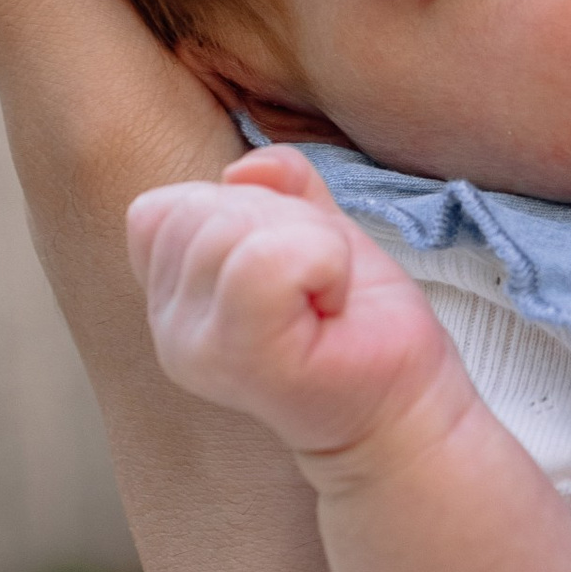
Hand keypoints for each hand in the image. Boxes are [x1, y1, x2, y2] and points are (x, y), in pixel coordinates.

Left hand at [0, 0, 570, 571]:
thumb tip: (205, 215)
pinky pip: (323, 131)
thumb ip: (347, 403)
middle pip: (101, 31)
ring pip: (207, 74)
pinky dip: (312, 14)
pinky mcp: (403, 348)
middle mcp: (234, 303)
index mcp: (225, 327)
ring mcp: (311, 328)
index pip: (74, 68)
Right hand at [127, 148, 461, 473]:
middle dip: (284, 221)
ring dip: (310, 243)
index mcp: (170, 297)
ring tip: (325, 294)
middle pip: (204, 208)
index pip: (170, 206)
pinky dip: (323, 261)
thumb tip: (246, 167)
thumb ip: (278, 186)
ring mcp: (200, 349)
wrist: (402, 404)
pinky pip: (268, 258)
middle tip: (318, 280)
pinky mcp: (246, 357)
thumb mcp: (311, 230)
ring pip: (237, 225)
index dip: (242, 209)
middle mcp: (168, 328)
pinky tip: (333, 302)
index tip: (286, 261)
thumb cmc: (357, 321)